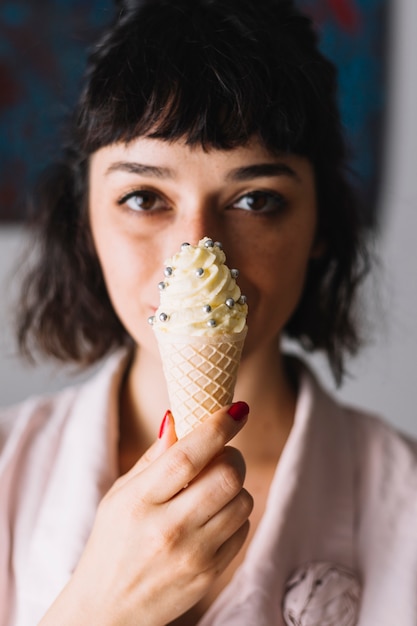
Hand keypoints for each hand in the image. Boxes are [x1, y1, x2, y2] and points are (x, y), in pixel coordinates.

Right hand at [39, 402, 251, 625]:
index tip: (237, 409)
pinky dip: (236, 514)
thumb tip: (178, 418)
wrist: (108, 611)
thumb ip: (153, 458)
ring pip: (242, 501)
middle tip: (223, 454)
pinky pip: (243, 529)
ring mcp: (192, 555)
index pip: (187, 457)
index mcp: (138, 502)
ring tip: (214, 488)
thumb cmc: (112, 543)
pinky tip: (214, 516)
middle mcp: (167, 529)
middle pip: (225, 476)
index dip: (217, 428)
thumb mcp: (119, 495)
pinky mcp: (209, 575)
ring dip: (236, 486)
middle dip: (233, 455)